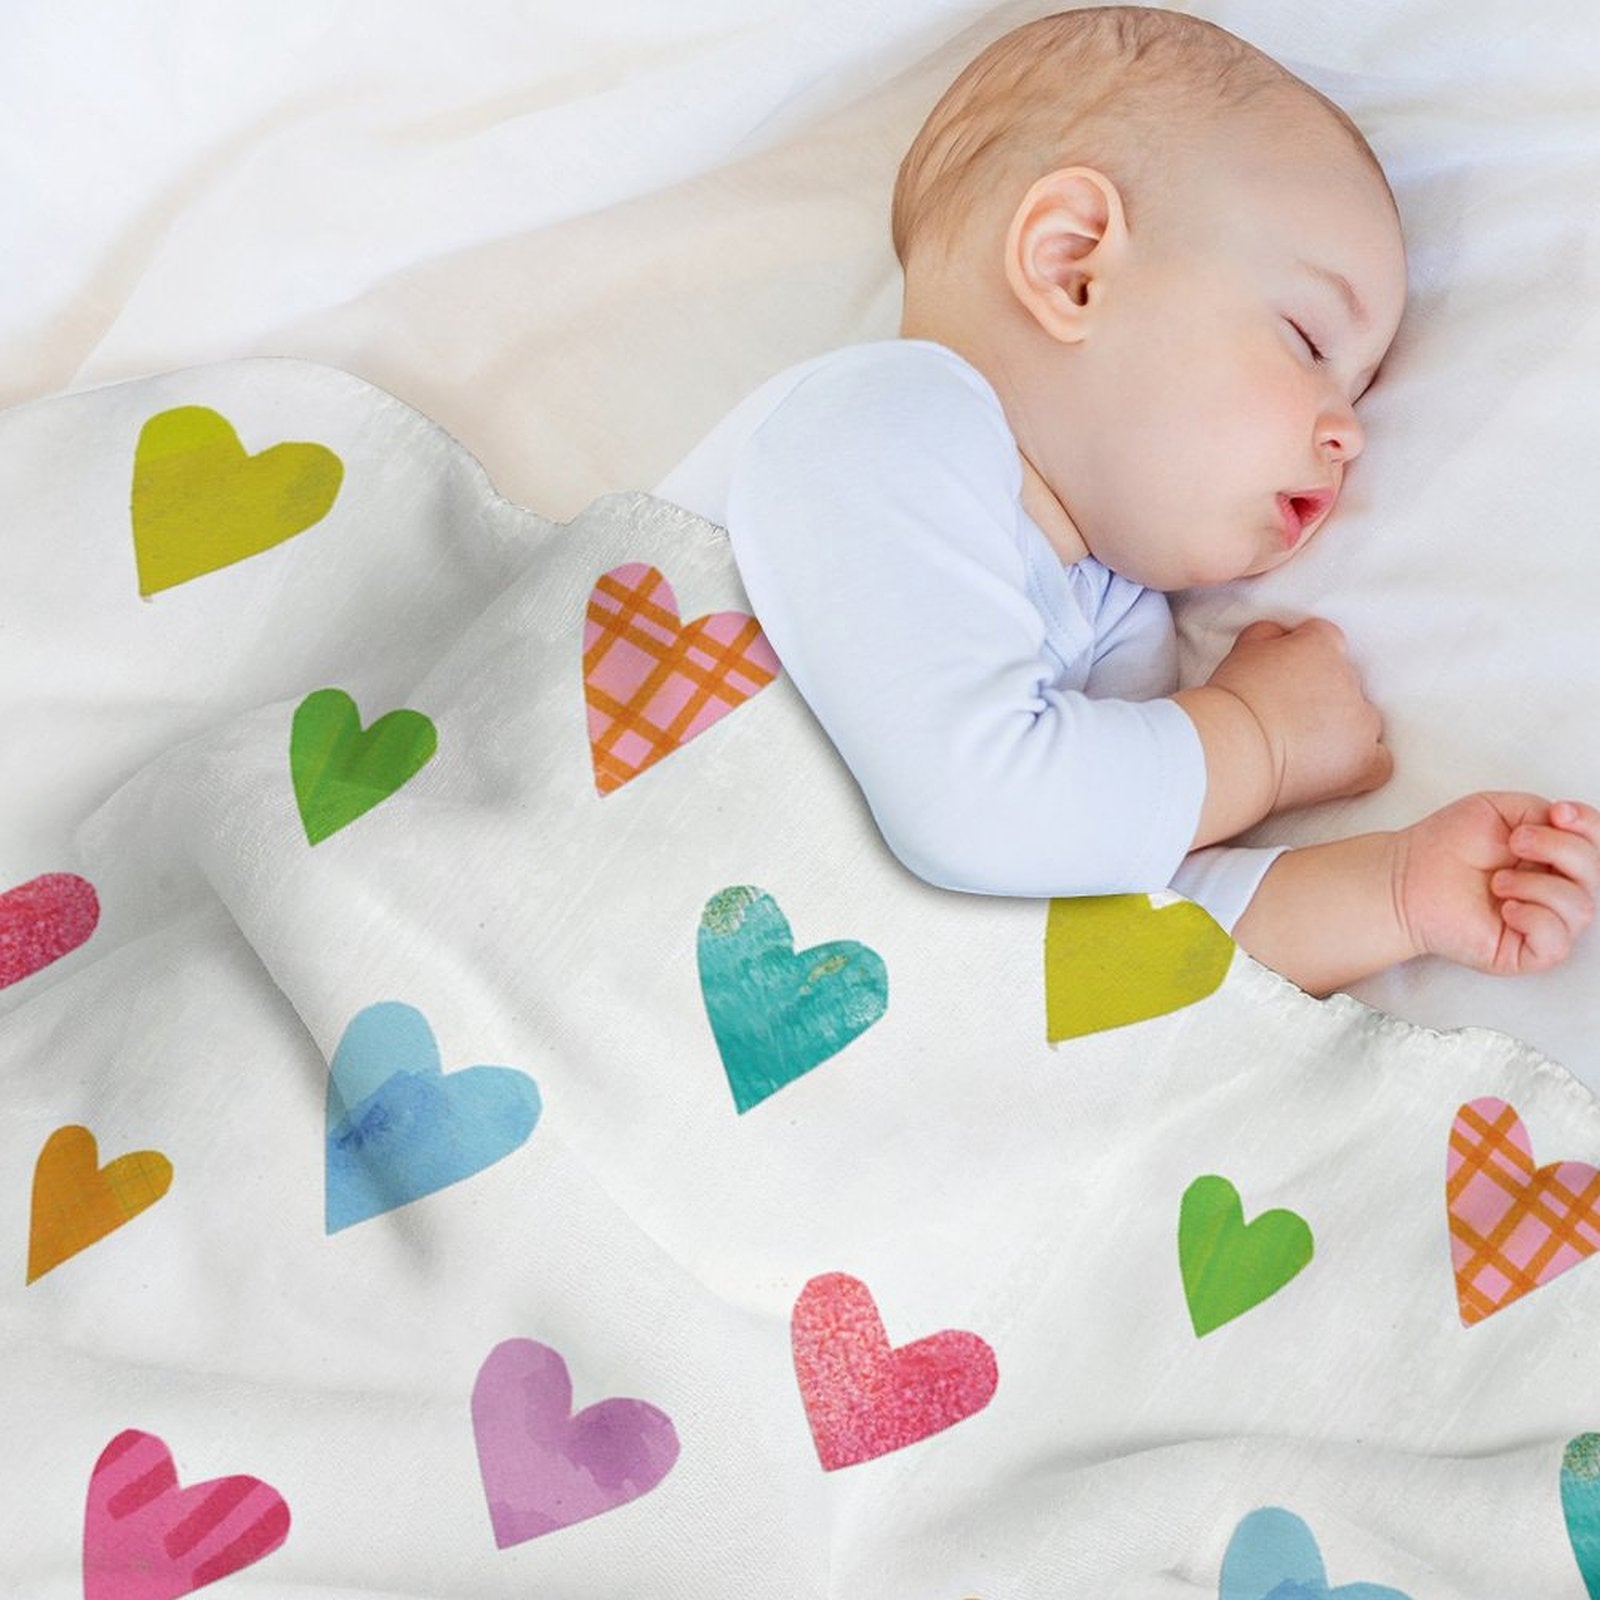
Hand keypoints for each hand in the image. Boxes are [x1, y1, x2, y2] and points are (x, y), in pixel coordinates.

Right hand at [1205, 618, 1390, 812]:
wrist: (1232, 747)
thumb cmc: (1230, 701)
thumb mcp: (1243, 649)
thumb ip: (1270, 635)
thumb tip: (1282, 636)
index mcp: (1322, 645)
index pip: (1326, 641)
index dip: (1304, 660)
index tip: (1285, 679)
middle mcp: (1349, 678)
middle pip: (1346, 682)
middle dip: (1323, 697)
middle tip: (1287, 717)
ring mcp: (1361, 721)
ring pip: (1363, 720)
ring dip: (1342, 730)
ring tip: (1304, 748)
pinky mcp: (1364, 761)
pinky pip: (1379, 761)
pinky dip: (1363, 764)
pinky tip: (1337, 770)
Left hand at [1395, 794, 1599, 975]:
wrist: (1405, 878)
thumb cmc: (1445, 847)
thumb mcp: (1499, 810)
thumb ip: (1542, 812)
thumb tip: (1569, 825)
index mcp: (1554, 857)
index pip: (1597, 845)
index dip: (1589, 826)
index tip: (1558, 813)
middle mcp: (1555, 890)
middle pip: (1596, 874)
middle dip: (1560, 849)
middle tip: (1515, 842)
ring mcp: (1544, 923)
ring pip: (1581, 908)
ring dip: (1537, 886)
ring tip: (1497, 881)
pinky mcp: (1525, 952)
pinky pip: (1557, 943)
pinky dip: (1535, 919)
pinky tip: (1505, 908)